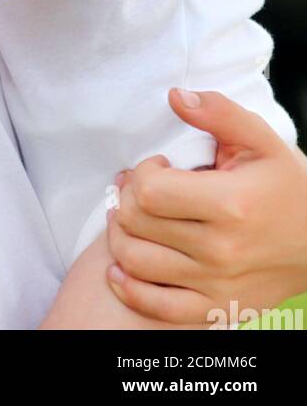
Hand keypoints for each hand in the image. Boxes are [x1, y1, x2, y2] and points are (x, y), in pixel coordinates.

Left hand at [106, 89, 306, 325]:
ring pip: (135, 263)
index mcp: (230, 205)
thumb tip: (175, 96)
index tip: (159, 166)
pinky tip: (120, 266)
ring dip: (119, 236)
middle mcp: (220, 251)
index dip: (142, 173)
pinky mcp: (215, 309)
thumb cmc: (286, 187)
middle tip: (139, 189)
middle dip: (126, 198)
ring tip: (131, 218)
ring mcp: (216, 285)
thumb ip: (218, 113)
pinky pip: (156, 306)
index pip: (149, 192)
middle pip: (136, 225)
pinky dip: (128, 286)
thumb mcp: (261, 140)